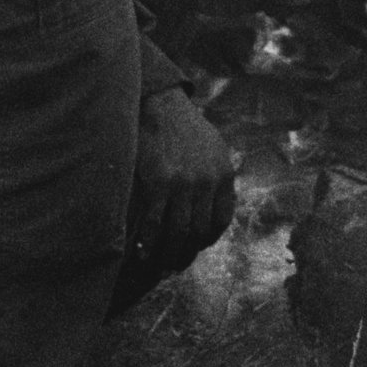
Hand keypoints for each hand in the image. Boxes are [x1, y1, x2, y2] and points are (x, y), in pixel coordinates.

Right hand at [118, 84, 236, 311]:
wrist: (159, 103)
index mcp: (224, 174)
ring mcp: (185, 184)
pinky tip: (142, 252)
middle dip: (187, 252)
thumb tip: (212, 203)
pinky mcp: (160, 183)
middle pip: (200, 231)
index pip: (221, 219)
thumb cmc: (183, 126)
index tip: (195, 245)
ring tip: (159, 263)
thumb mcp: (213, 148)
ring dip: (169, 254)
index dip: (207, 238)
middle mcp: (208, 181)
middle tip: (175, 263)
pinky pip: (156, 224)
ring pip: (179, 232)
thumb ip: (215, 175)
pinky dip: (149, 243)